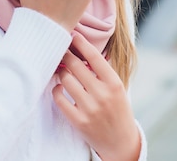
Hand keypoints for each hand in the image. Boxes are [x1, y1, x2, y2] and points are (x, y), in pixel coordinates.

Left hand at [53, 33, 140, 160]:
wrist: (121, 142)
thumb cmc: (117, 108)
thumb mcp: (117, 87)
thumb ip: (101, 70)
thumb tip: (82, 46)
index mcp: (114, 83)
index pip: (94, 56)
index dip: (81, 43)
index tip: (73, 35)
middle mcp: (102, 95)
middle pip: (75, 65)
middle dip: (66, 55)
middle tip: (62, 51)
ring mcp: (90, 109)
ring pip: (65, 79)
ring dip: (61, 72)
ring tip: (62, 71)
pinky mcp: (79, 121)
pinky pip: (59, 98)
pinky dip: (56, 90)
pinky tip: (59, 88)